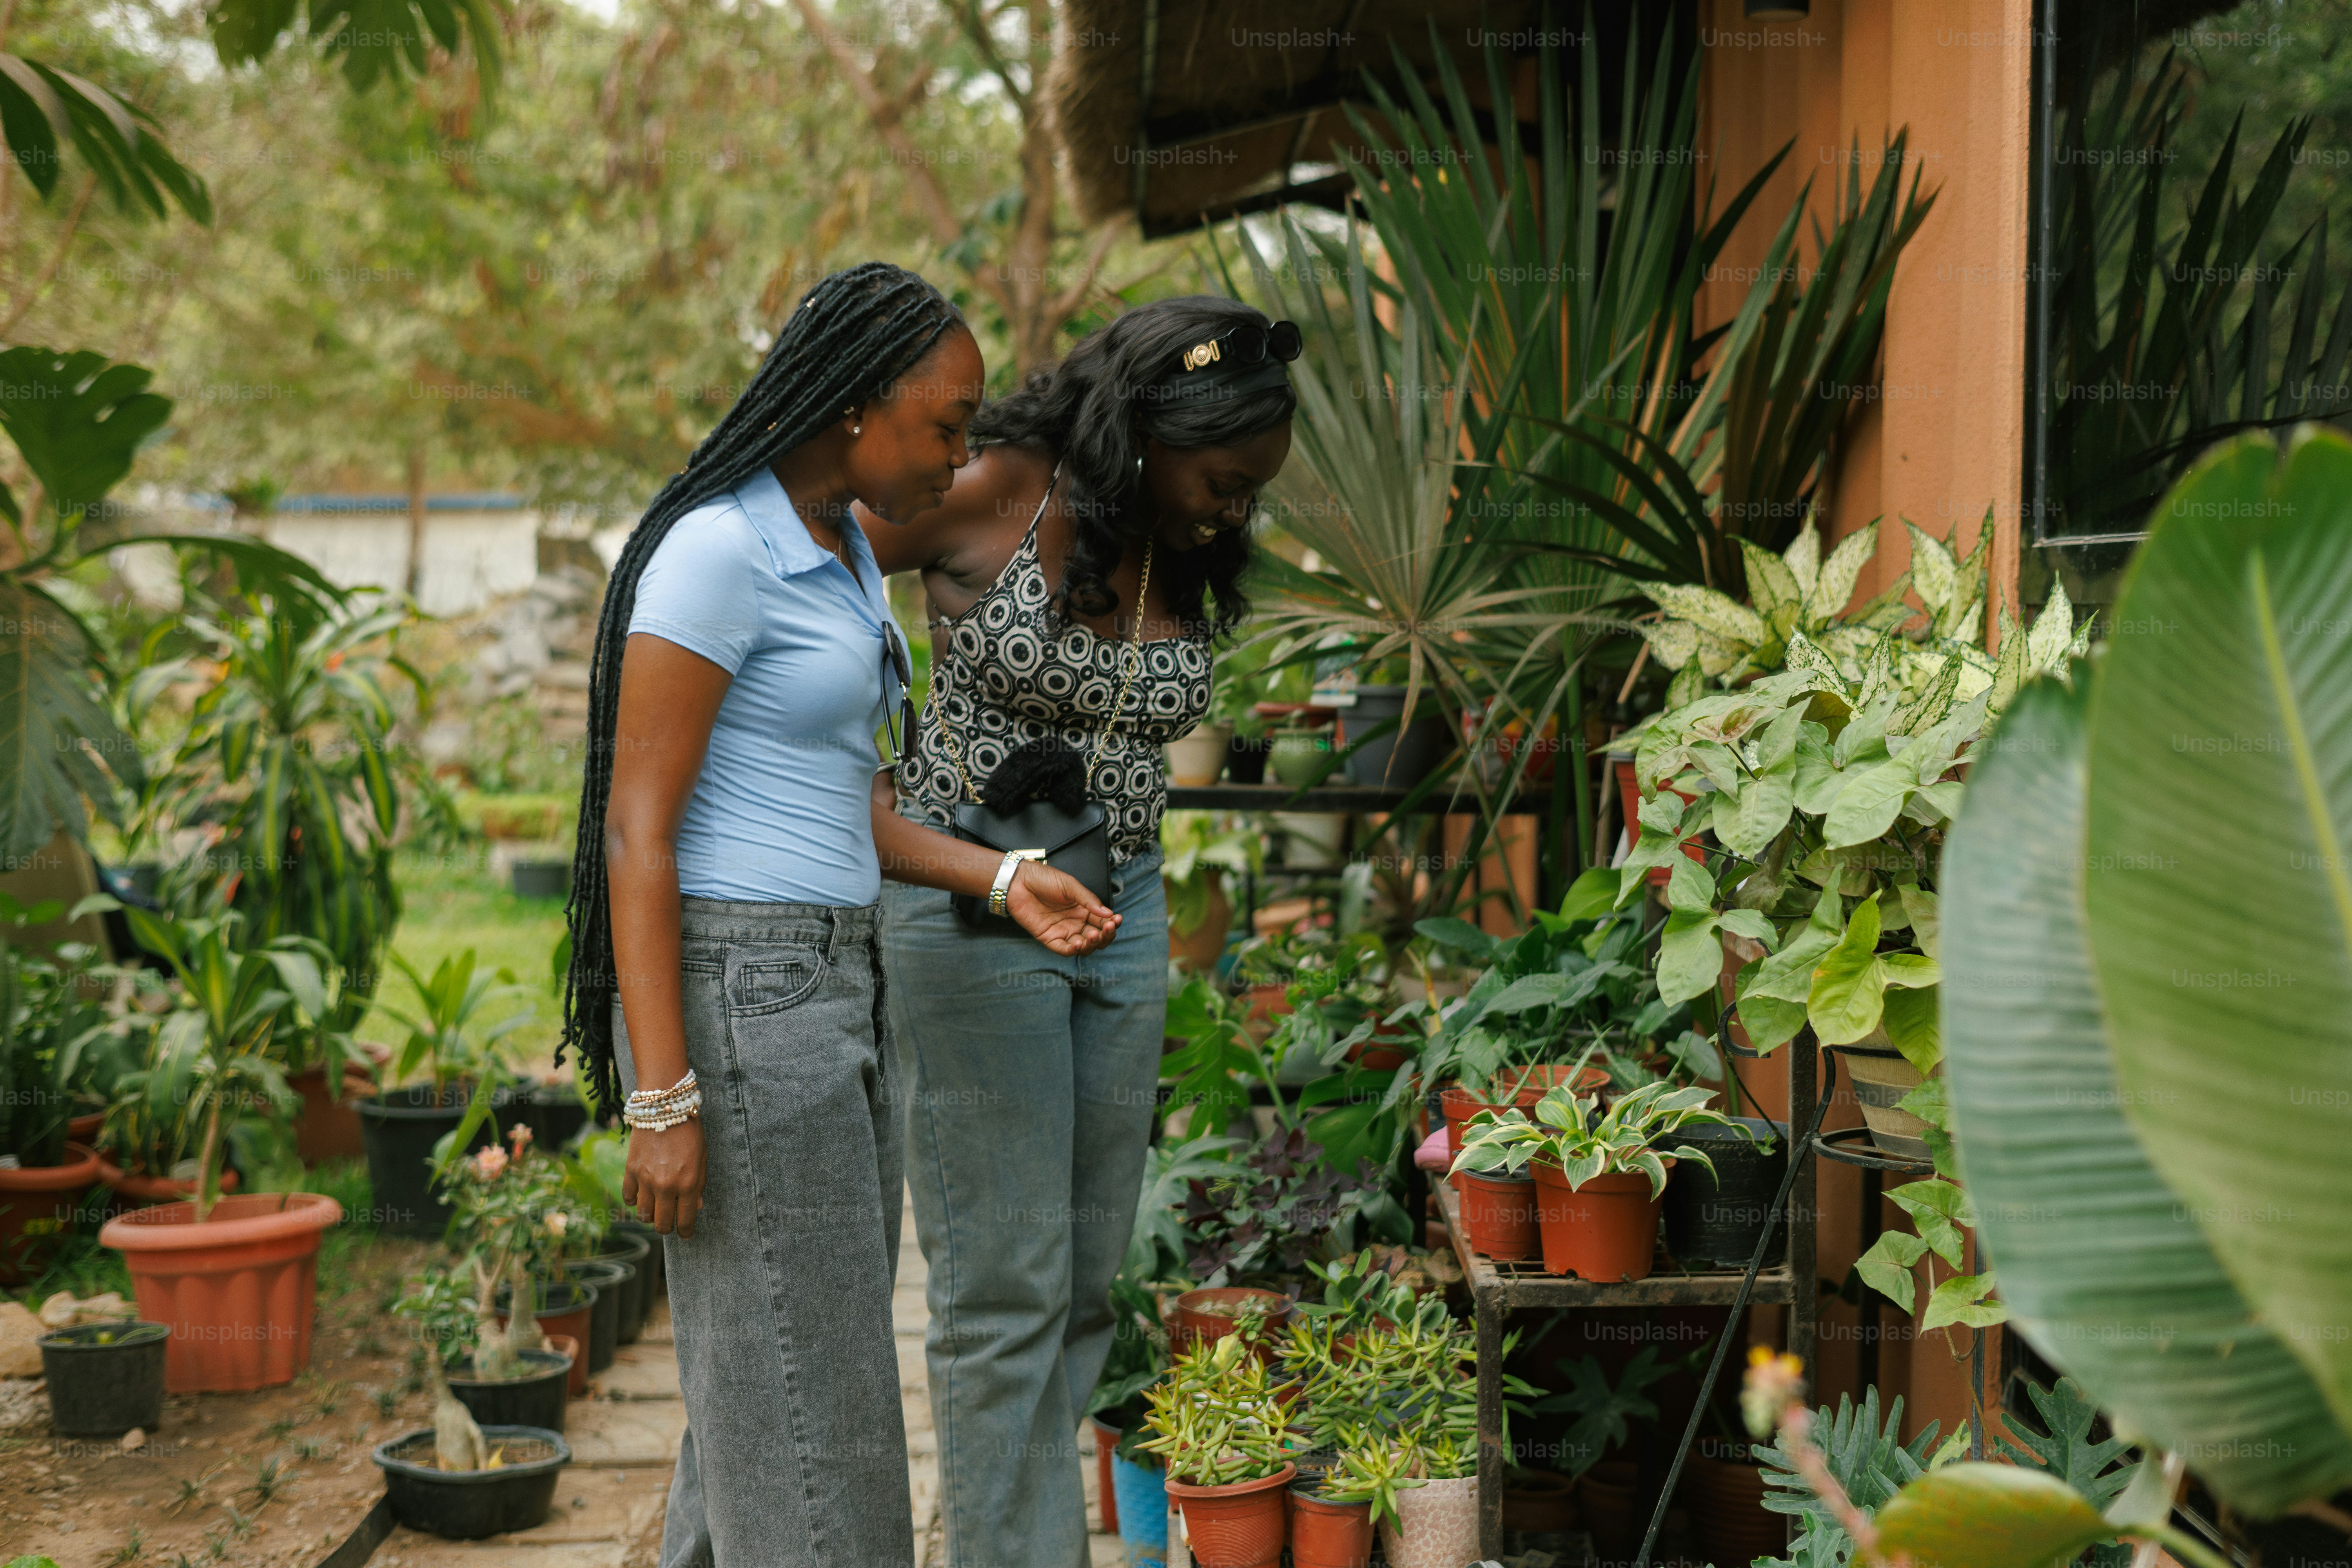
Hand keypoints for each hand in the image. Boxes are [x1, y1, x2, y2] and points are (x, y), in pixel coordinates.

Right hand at [621, 1119, 707, 1237]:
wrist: (666, 1107)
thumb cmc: (690, 1132)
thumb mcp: (702, 1159)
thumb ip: (699, 1185)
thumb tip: (695, 1207)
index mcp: (689, 1184)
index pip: (685, 1221)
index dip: (685, 1232)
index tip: (685, 1234)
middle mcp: (667, 1186)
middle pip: (662, 1224)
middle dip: (667, 1227)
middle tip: (669, 1223)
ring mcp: (646, 1180)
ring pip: (643, 1215)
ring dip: (650, 1216)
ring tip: (655, 1208)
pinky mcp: (630, 1171)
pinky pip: (629, 1197)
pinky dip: (634, 1200)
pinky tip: (641, 1194)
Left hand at [1006, 861, 1120, 955]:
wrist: (1019, 881)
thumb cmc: (1044, 878)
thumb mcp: (1070, 885)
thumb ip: (1088, 900)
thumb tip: (1108, 914)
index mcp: (1084, 909)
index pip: (1103, 921)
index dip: (1112, 923)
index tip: (1116, 919)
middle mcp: (1076, 922)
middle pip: (1097, 937)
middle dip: (1105, 936)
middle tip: (1107, 929)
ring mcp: (1063, 931)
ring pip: (1083, 946)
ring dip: (1092, 944)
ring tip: (1093, 935)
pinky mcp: (1048, 938)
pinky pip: (1063, 949)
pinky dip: (1072, 950)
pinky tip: (1078, 945)